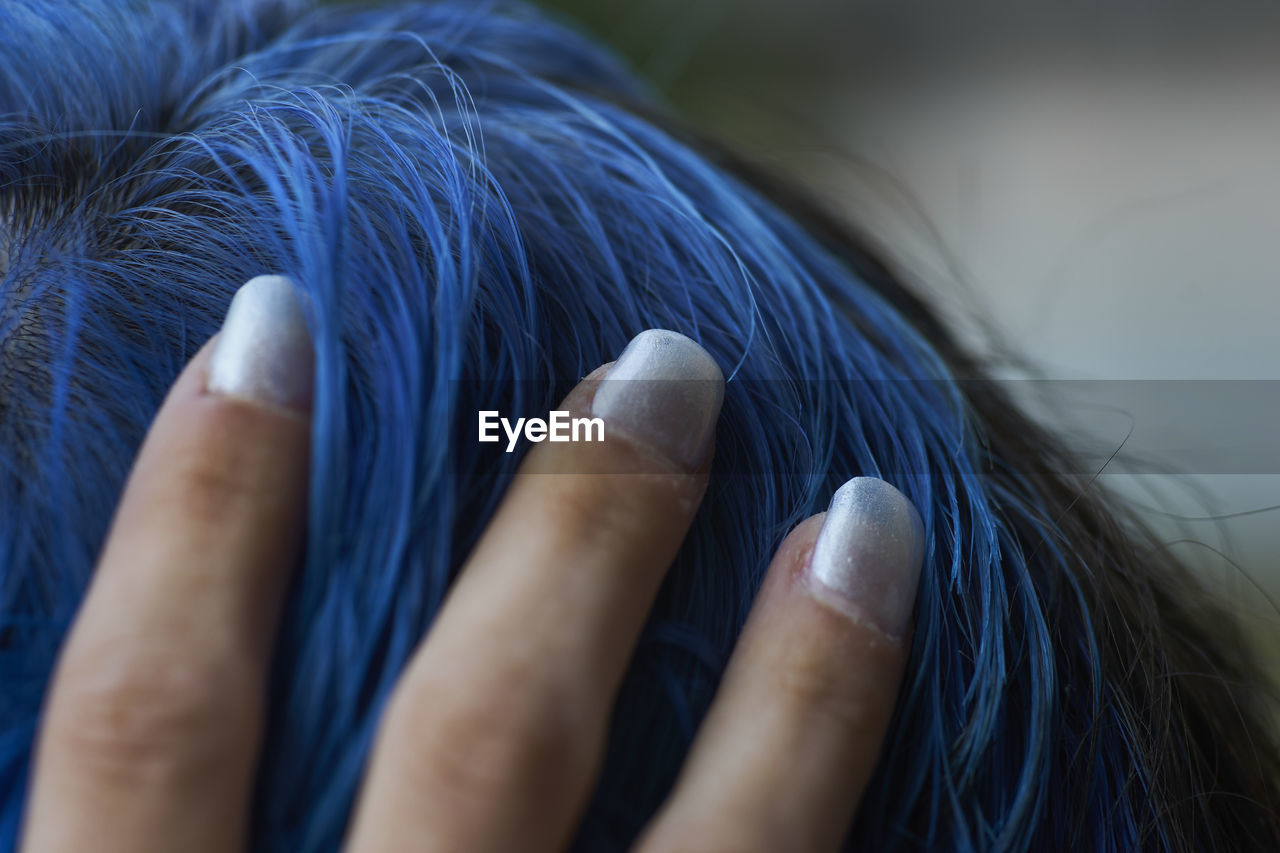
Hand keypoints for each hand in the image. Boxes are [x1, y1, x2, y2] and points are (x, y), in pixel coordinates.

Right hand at [20, 276, 924, 852]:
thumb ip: (151, 833)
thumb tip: (192, 679)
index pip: (152, 724)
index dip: (200, 511)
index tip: (269, 333)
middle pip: (480, 743)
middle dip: (577, 534)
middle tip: (664, 367)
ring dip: (808, 680)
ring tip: (867, 517)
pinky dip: (847, 787)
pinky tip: (897, 696)